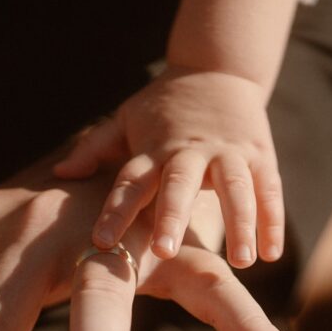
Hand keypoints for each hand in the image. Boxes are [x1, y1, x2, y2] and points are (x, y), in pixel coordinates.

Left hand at [54, 67, 284, 268]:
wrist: (217, 69)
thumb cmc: (162, 106)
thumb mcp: (125, 119)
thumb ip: (94, 147)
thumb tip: (59, 174)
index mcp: (153, 149)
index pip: (130, 182)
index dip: (115, 211)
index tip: (102, 242)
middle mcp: (189, 152)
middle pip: (181, 185)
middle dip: (173, 217)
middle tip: (166, 250)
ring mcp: (227, 152)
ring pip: (235, 188)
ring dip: (240, 224)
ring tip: (241, 262)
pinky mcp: (259, 154)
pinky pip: (268, 190)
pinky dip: (271, 221)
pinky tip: (272, 253)